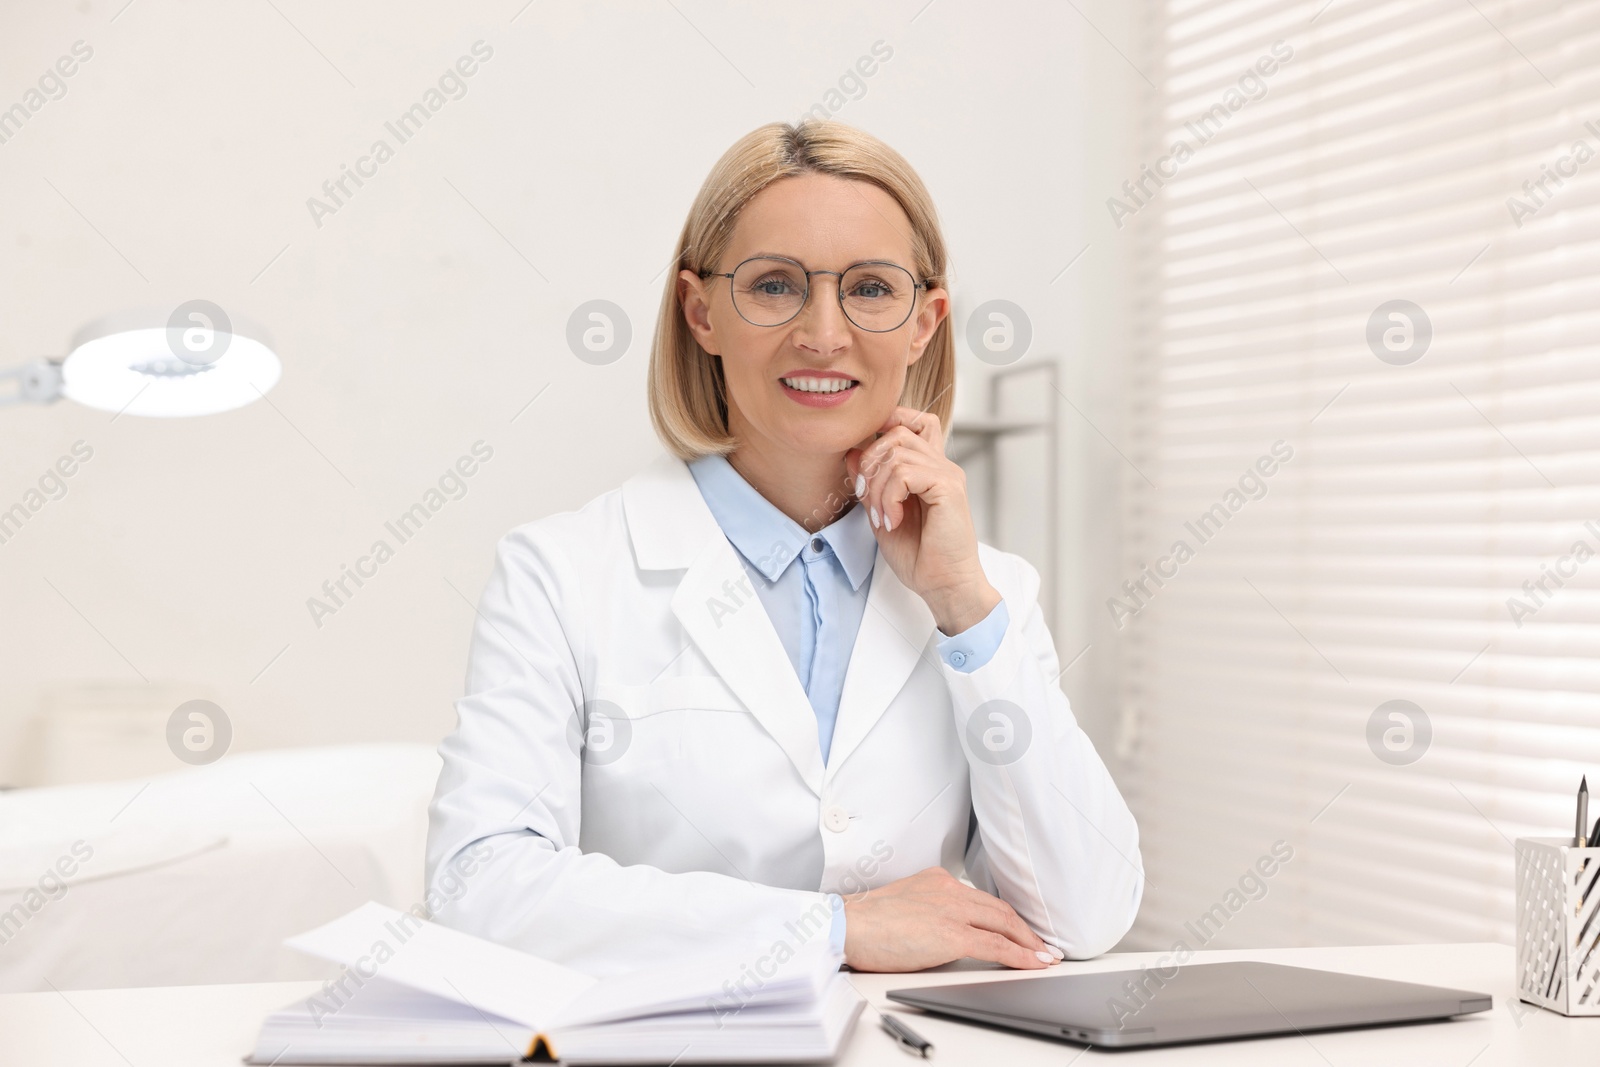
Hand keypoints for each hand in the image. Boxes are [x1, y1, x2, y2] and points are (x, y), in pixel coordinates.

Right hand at [841, 867, 1062, 971]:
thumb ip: (930, 912)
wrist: (847, 926)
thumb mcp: (904, 905)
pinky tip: (1033, 963)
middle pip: (999, 909)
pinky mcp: (950, 933)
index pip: (982, 899)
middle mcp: (948, 889)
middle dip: (1025, 929)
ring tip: (1045, 956)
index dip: (1006, 917)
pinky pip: (996, 945)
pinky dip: (1020, 955)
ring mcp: (951, 909)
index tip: (1020, 929)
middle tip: (1043, 944)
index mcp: (937, 880)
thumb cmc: (865, 923)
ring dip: (1028, 942)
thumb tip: (945, 936)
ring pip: (1003, 924)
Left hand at [846, 408, 999, 634]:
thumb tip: (851, 452)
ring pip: (897, 453)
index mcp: (928, 469)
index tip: (865, 464)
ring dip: (877, 488)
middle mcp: (941, 465)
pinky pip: (905, 473)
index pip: (915, 421)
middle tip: (868, 501)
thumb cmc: (919, 555)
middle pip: (896, 434)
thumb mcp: (881, 513)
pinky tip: (893, 520)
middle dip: (870, 465)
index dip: (887, 427)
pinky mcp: (949, 487)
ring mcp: (947, 474)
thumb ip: (869, 483)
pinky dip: (889, 497)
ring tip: (882, 517)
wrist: (943, 584)